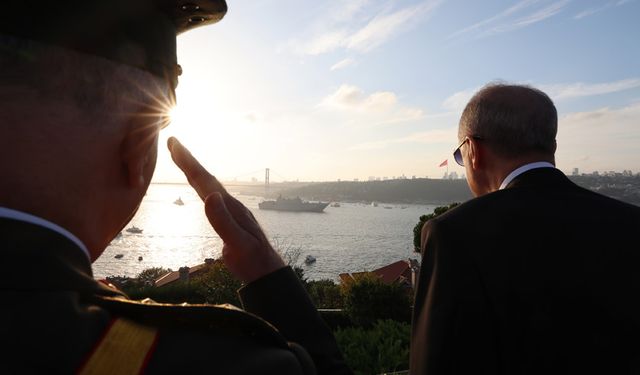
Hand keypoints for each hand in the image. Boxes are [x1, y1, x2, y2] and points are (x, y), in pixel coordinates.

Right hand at [167, 137, 284, 282]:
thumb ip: (224, 222)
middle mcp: (230, 204)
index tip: (175, 144)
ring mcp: (230, 210)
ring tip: (181, 157)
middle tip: (172, 142)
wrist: (267, 271)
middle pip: (205, 179)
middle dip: (188, 160)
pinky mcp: (228, 219)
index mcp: (230, 207)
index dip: (189, 163)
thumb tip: (210, 197)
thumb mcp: (239, 244)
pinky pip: (210, 196)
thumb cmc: (254, 260)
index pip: (206, 181)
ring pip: (208, 186)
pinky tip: (199, 186)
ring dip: (194, 170)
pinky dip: (201, 187)